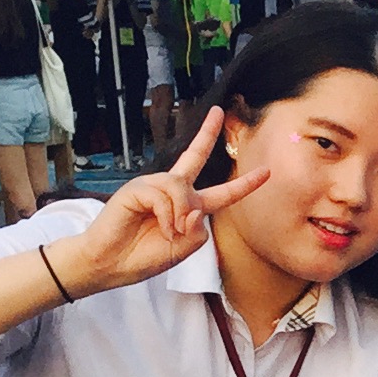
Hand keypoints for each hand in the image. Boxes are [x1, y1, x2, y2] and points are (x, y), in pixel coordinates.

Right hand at [65, 110, 263, 292]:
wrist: (111, 264)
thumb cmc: (145, 256)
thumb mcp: (185, 249)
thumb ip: (198, 231)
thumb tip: (194, 209)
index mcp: (189, 206)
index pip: (221, 192)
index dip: (245, 184)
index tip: (266, 171)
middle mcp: (172, 191)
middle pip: (194, 157)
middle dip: (207, 133)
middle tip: (219, 112)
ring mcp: (153, 187)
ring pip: (181, 187)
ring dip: (180, 214)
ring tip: (170, 231)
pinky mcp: (136, 188)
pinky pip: (162, 196)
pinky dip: (166, 216)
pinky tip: (160, 228)